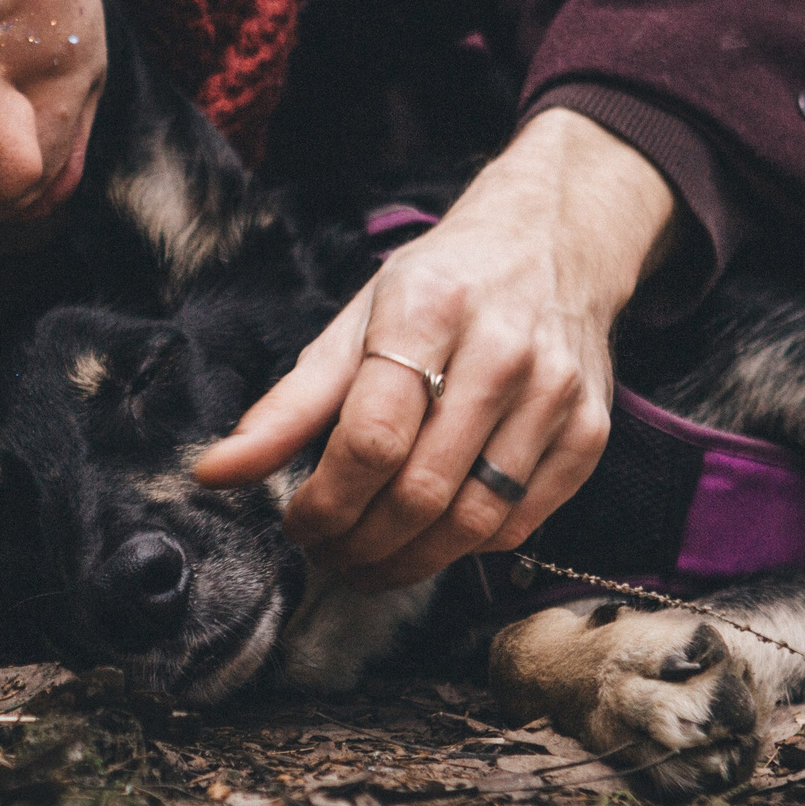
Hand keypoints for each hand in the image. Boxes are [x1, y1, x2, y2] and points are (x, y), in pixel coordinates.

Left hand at [190, 107, 678, 588]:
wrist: (553, 243)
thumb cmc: (440, 288)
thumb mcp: (356, 324)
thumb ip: (287, 408)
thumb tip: (215, 474)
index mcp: (430, 311)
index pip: (371, 438)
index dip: (324, 501)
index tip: (297, 523)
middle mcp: (503, 352)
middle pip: (421, 491)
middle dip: (359, 543)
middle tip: (326, 553)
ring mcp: (556, 395)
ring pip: (474, 521)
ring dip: (409, 562)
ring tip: (366, 562)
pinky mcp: (590, 432)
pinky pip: (520, 523)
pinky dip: (466, 547)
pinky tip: (431, 538)